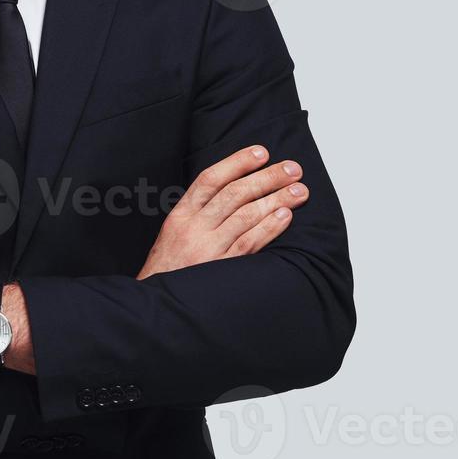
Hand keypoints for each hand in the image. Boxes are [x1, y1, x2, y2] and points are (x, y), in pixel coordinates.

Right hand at [136, 144, 306, 278]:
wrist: (158, 305)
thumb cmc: (170, 268)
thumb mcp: (174, 233)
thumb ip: (199, 213)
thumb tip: (235, 190)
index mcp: (181, 215)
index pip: (211, 179)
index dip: (237, 162)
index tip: (261, 152)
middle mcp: (194, 228)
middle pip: (235, 194)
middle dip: (267, 177)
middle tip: (292, 168)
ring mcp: (208, 249)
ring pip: (246, 215)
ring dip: (276, 199)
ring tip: (299, 190)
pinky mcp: (221, 269)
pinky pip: (250, 243)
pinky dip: (269, 227)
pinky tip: (285, 216)